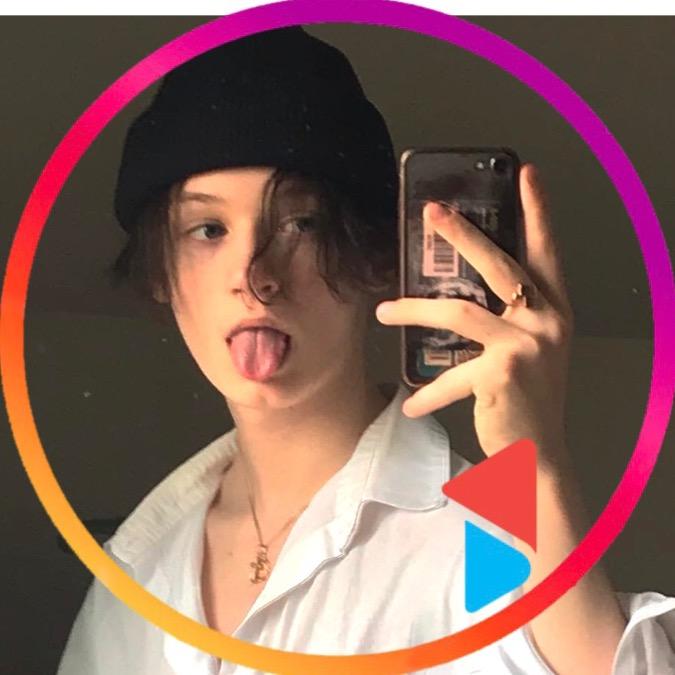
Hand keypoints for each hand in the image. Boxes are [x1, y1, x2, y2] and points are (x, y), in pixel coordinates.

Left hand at [376, 164, 573, 468]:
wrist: (540, 452)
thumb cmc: (528, 398)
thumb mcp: (528, 350)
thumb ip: (507, 319)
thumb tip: (456, 292)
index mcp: (554, 310)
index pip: (546, 252)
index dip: (538, 212)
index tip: (525, 173)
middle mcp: (546, 321)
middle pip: (500, 266)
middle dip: (463, 235)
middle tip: (430, 211)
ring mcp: (526, 346)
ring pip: (459, 312)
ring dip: (413, 309)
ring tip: (382, 312)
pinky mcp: (501, 374)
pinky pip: (450, 374)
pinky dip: (427, 393)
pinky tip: (410, 407)